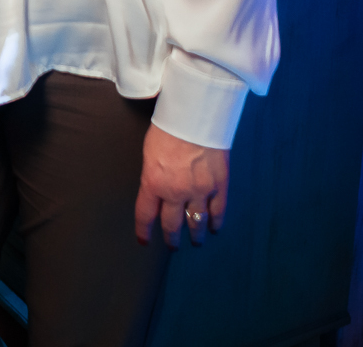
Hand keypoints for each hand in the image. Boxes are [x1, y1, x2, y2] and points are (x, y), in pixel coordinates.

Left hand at [134, 123, 228, 247]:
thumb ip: (153, 175)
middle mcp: (175, 192)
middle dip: (171, 238)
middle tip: (172, 244)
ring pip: (196, 222)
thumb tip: (157, 190)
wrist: (195, 116)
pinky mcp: (219, 185)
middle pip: (172, 224)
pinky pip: (218, 211)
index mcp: (153, 183)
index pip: (145, 215)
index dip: (143, 231)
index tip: (144, 241)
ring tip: (196, 241)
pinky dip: (216, 222)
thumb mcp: (149, 152)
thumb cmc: (167, 128)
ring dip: (195, 235)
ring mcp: (199, 191)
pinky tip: (214, 228)